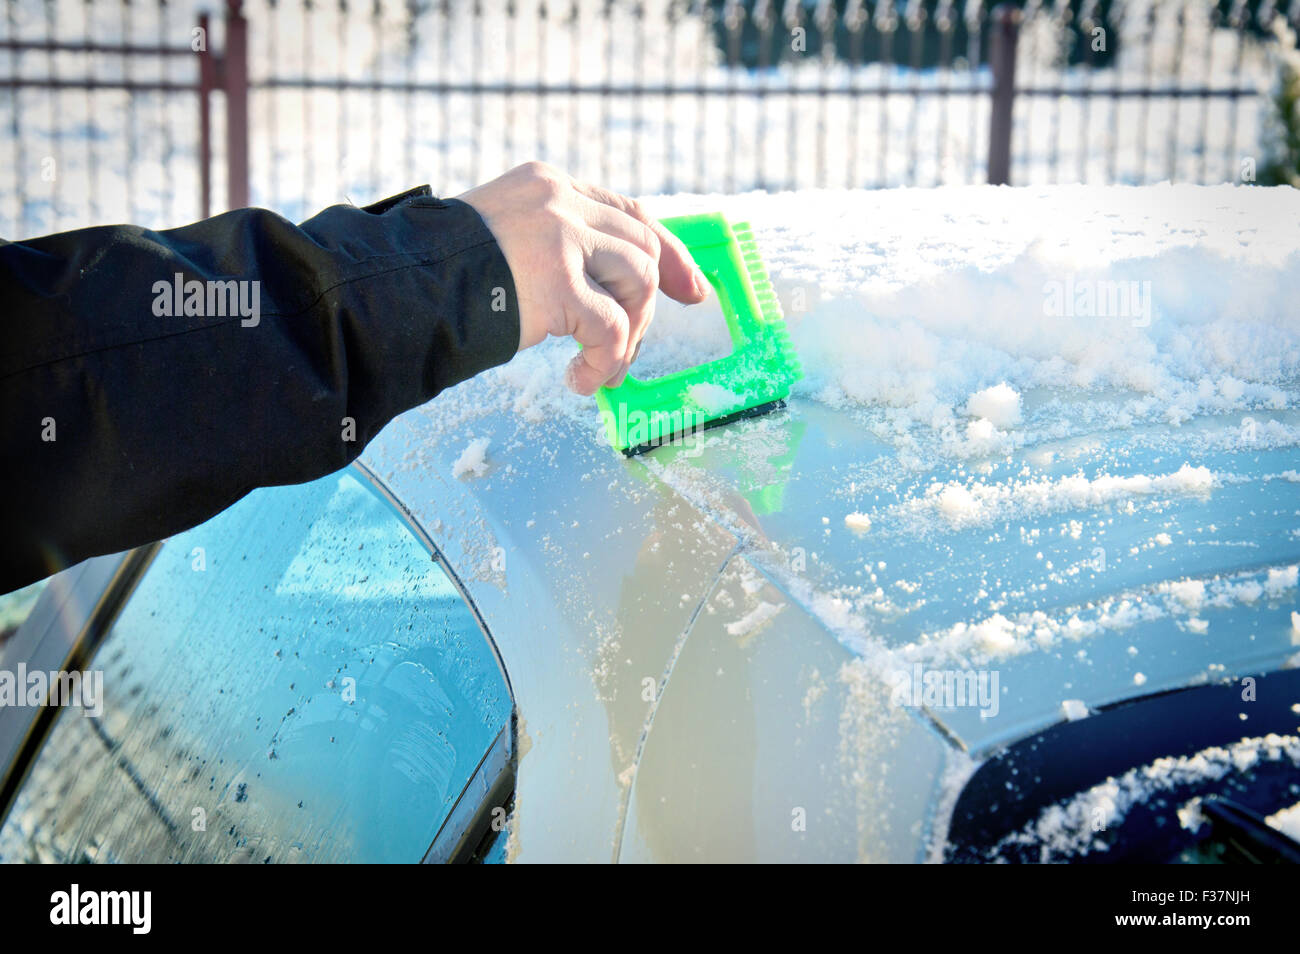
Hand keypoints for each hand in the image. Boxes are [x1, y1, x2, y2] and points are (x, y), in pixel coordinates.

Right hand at [458, 161, 708, 394]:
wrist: (396, 288)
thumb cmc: (440, 278)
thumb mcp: (504, 239)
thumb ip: (555, 246)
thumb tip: (609, 288)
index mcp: (547, 185)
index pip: (628, 213)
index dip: (668, 253)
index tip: (691, 289)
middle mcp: (559, 200)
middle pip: (641, 249)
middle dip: (648, 307)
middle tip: (628, 351)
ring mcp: (560, 237)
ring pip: (637, 283)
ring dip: (628, 337)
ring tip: (600, 369)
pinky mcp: (558, 282)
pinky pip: (611, 330)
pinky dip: (606, 362)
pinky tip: (579, 381)